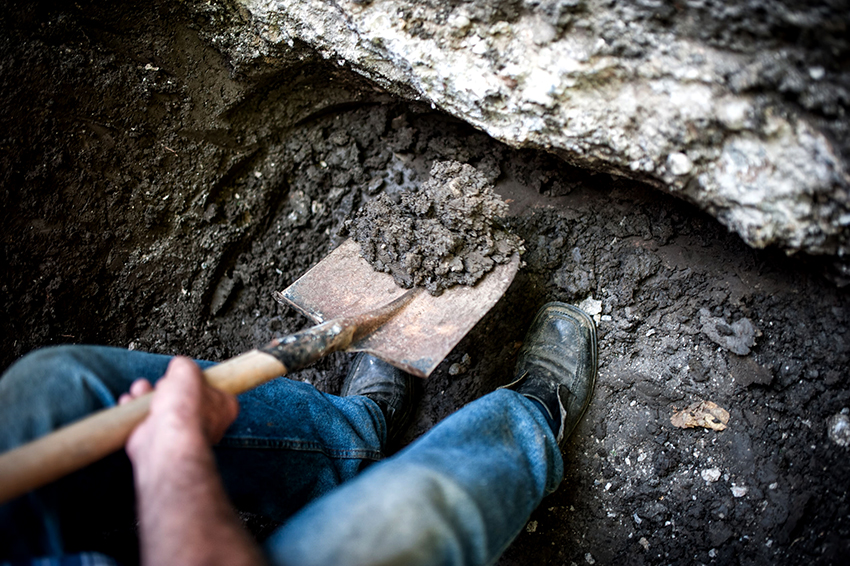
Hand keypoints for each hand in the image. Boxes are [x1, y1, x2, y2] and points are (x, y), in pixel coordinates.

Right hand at [124, 357, 238, 465]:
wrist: (165, 441)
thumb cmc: (184, 412)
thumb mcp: (187, 371)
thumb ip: (184, 366)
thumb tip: (179, 366)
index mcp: (222, 408)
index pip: (213, 389)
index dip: (196, 379)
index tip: (186, 374)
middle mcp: (203, 423)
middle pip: (183, 397)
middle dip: (166, 387)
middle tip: (162, 384)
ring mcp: (179, 434)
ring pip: (161, 408)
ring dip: (146, 395)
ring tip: (141, 389)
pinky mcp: (155, 442)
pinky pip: (143, 422)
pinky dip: (134, 410)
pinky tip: (130, 401)